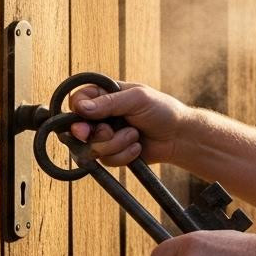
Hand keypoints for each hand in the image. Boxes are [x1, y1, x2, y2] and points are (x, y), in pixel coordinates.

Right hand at [67, 81, 191, 166]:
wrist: (178, 137)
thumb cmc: (162, 110)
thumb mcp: (137, 99)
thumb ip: (109, 102)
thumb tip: (80, 108)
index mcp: (105, 95)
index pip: (77, 100)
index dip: (77, 110)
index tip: (85, 116)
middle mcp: (101, 116)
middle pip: (78, 128)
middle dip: (93, 133)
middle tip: (107, 131)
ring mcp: (106, 136)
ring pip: (92, 147)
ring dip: (116, 143)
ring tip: (134, 135)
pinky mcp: (112, 153)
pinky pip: (106, 160)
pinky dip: (124, 155)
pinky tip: (138, 147)